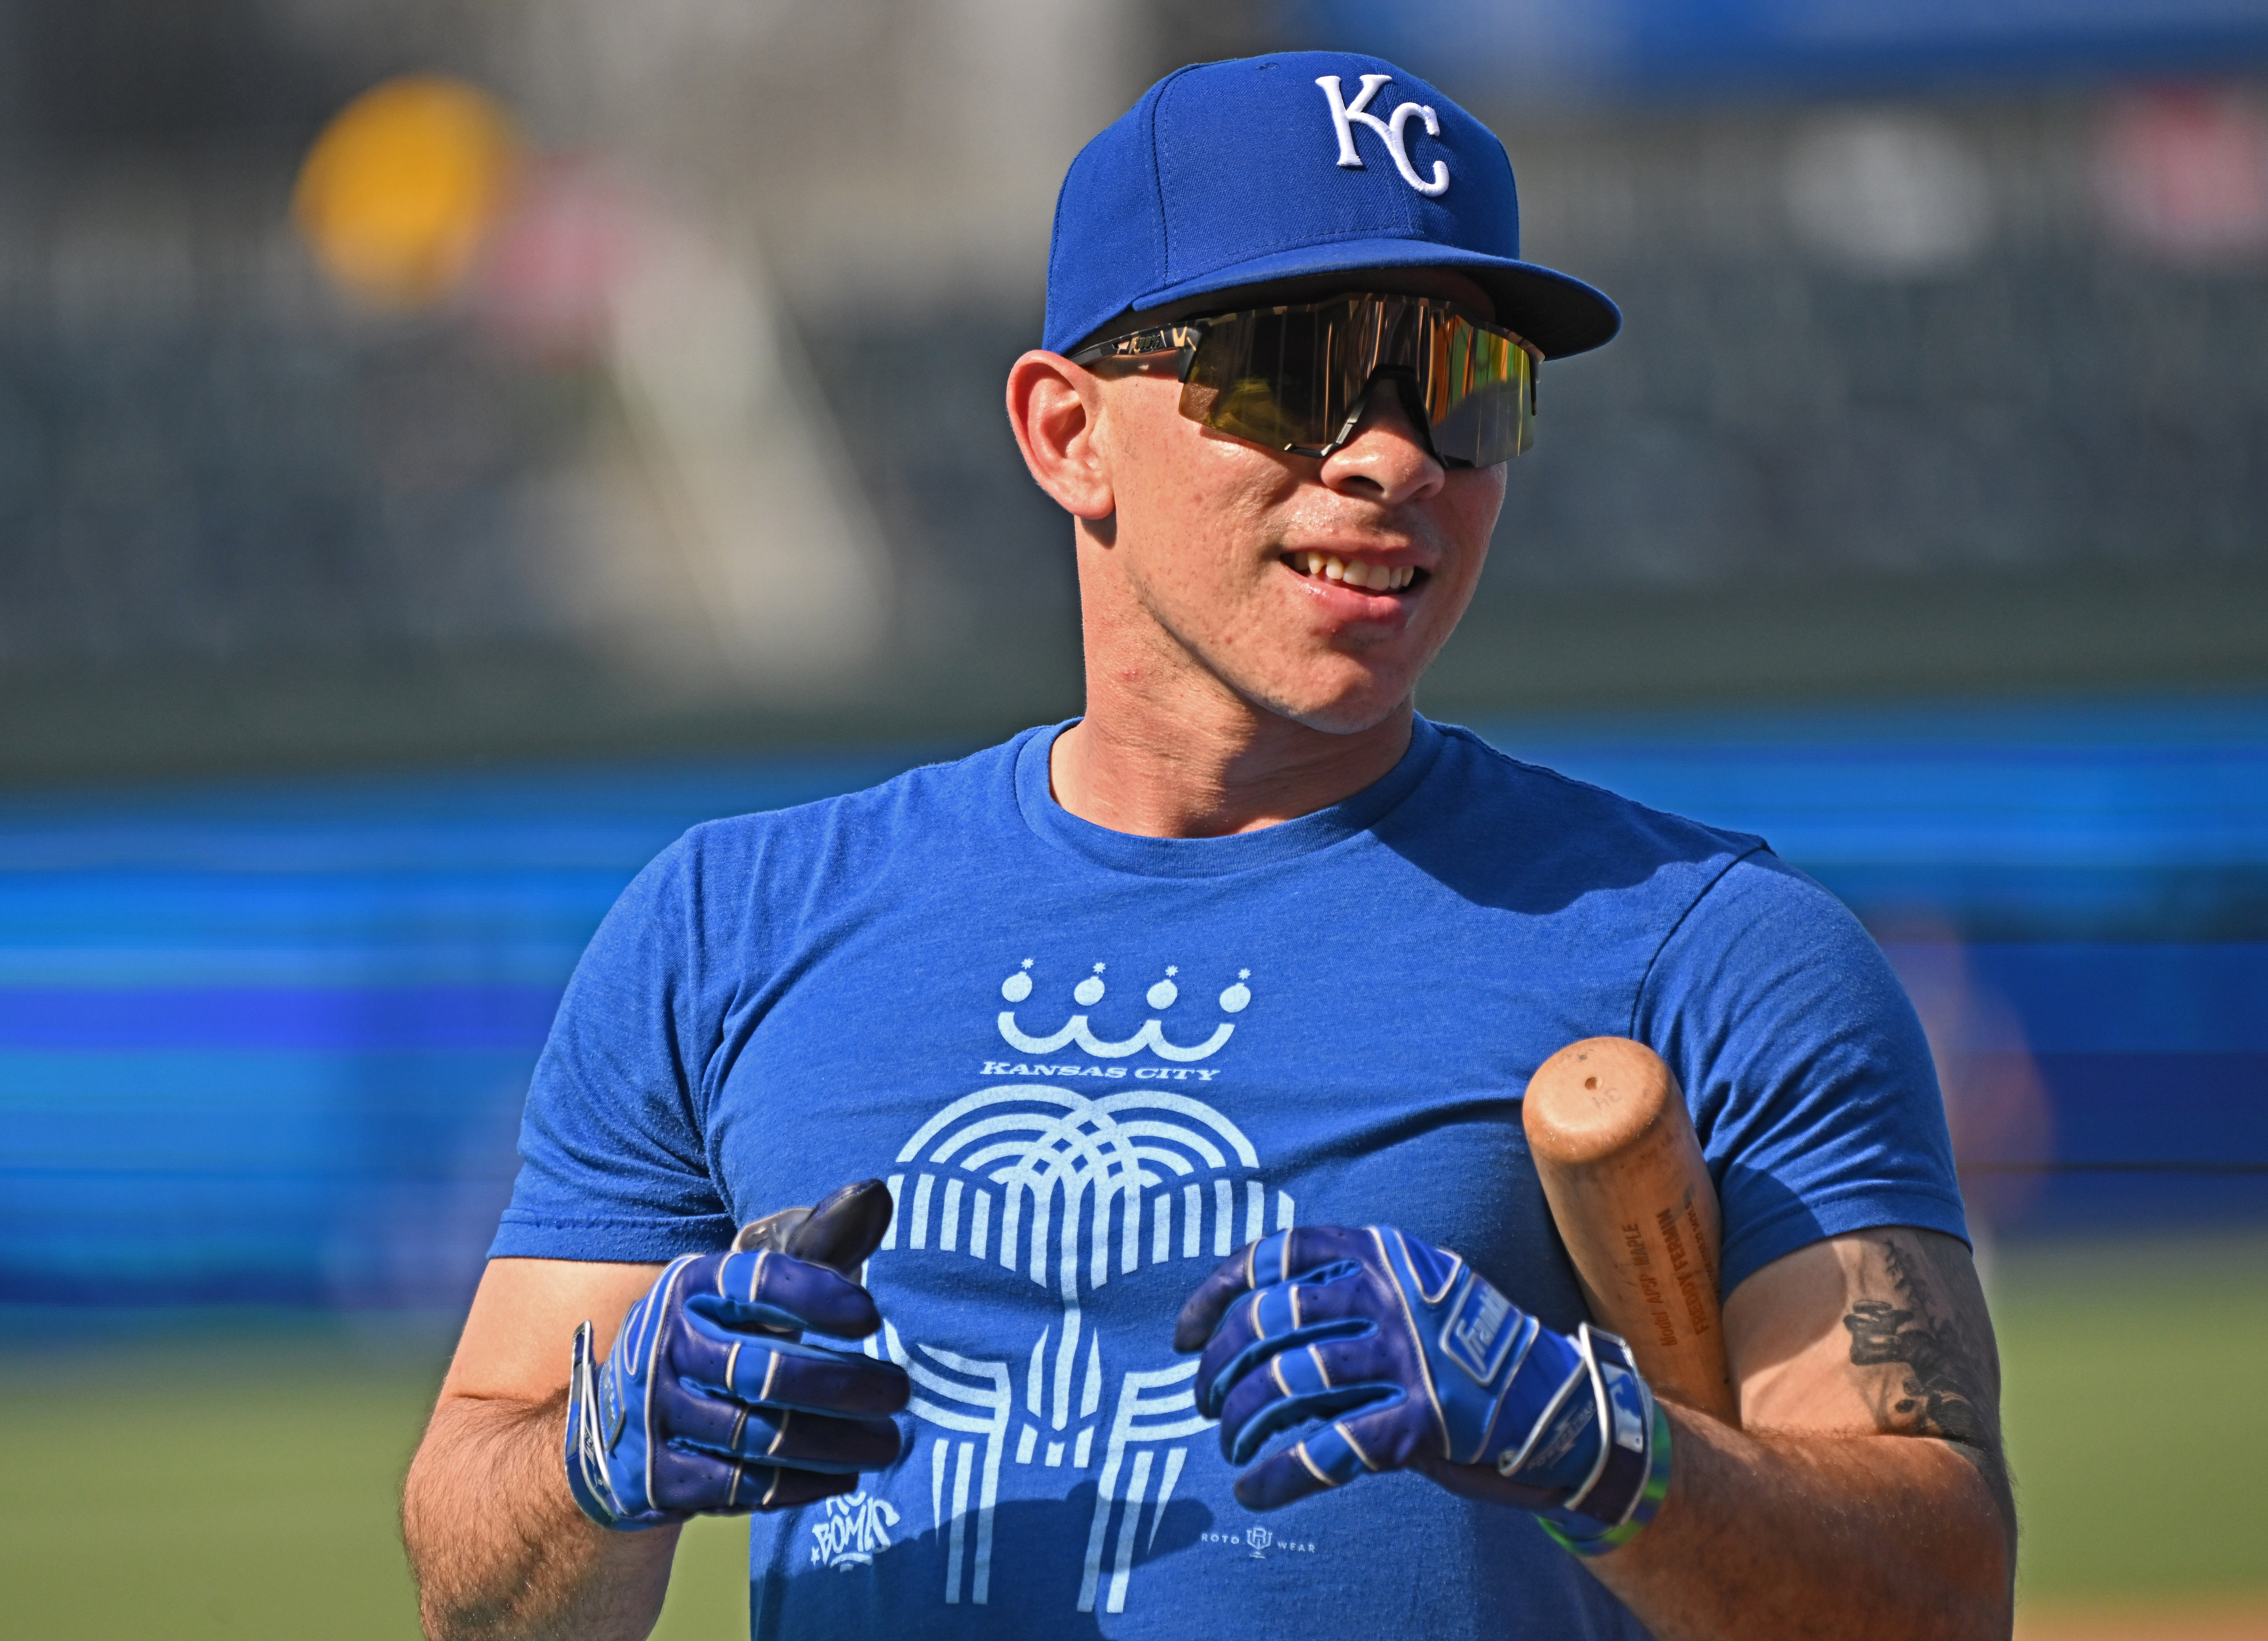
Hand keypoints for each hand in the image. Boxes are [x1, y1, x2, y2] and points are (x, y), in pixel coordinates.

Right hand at [564, 1181, 910, 1528]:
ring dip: (836, 1442)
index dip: (818, 1297)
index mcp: (691, 1286)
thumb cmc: (713, 1341)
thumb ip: (811, 1248)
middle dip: (843, 1385)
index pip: (757, 1282)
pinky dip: (802, 1484)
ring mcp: (657, 1415)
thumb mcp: (746, 1289)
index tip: (872, 1318)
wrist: (620, 1430)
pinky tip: (844, 1476)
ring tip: (887, 1442)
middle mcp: (665, 1345)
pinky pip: (744, 1486)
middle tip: (898, 1393)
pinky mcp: (660, 1478)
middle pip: (765, 1370)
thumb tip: (874, 1194)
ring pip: (762, 1434)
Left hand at [1174, 1225, 1669, 1551]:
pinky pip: (1327, 1450)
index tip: (1184, 1337)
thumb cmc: (1458, 1341)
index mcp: (1378, 1252)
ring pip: (1288, 1383)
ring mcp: (1406, 1357)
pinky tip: (1252, 1490)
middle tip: (1207, 1398)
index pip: (1272, 1256)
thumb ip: (1340, 1288)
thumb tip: (1240, 1323)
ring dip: (1243, 1419)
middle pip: (1268, 1321)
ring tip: (1231, 1441)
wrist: (1552, 1395)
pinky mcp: (1419, 1422)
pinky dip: (1277, 1475)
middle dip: (1220, 1365)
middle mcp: (1388, 1294)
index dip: (1213, 1295)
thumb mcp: (1407, 1283)